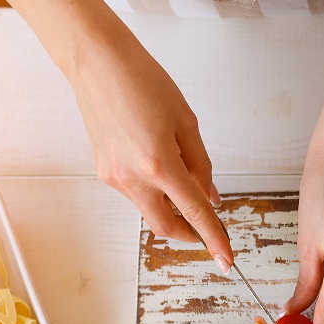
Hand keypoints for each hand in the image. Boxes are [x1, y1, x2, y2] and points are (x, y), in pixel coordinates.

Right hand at [69, 36, 232, 271]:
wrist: (97, 63)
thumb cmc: (143, 83)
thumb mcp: (186, 122)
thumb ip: (201, 165)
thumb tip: (210, 197)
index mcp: (159, 164)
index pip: (194, 213)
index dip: (213, 239)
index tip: (226, 260)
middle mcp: (132, 178)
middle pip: (166, 227)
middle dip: (188, 232)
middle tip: (205, 222)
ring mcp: (114, 177)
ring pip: (149, 210)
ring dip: (169, 206)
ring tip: (177, 169)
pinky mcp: (103, 171)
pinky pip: (134, 192)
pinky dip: (152, 188)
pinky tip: (154, 158)